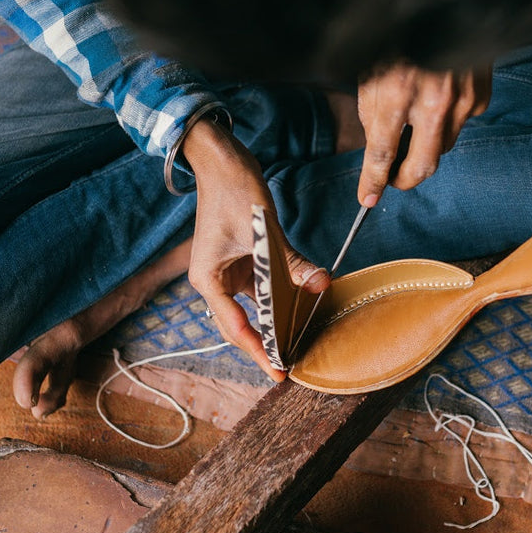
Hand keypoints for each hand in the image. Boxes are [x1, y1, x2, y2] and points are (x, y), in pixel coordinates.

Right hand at [181, 118, 329, 380]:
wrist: (224, 162)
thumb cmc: (233, 192)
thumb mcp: (265, 231)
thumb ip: (293, 262)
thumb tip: (322, 284)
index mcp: (209, 280)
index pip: (235, 327)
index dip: (258, 351)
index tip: (277, 370)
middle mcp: (215, 282)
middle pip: (242, 326)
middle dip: (265, 346)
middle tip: (288, 368)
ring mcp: (229, 274)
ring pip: (255, 311)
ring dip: (275, 326)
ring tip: (295, 349)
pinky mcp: (244, 264)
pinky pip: (264, 291)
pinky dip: (281, 302)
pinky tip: (299, 314)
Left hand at [356, 63, 491, 206]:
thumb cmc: (398, 33)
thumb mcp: (371, 70)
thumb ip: (373, 113)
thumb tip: (377, 151)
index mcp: (398, 92)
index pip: (382, 153)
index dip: (372, 180)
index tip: (368, 197)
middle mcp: (434, 102)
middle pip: (422, 165)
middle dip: (405, 180)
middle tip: (393, 180)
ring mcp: (463, 100)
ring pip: (443, 146)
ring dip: (425, 148)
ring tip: (412, 129)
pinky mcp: (481, 95)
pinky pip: (462, 123)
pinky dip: (448, 121)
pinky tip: (438, 100)